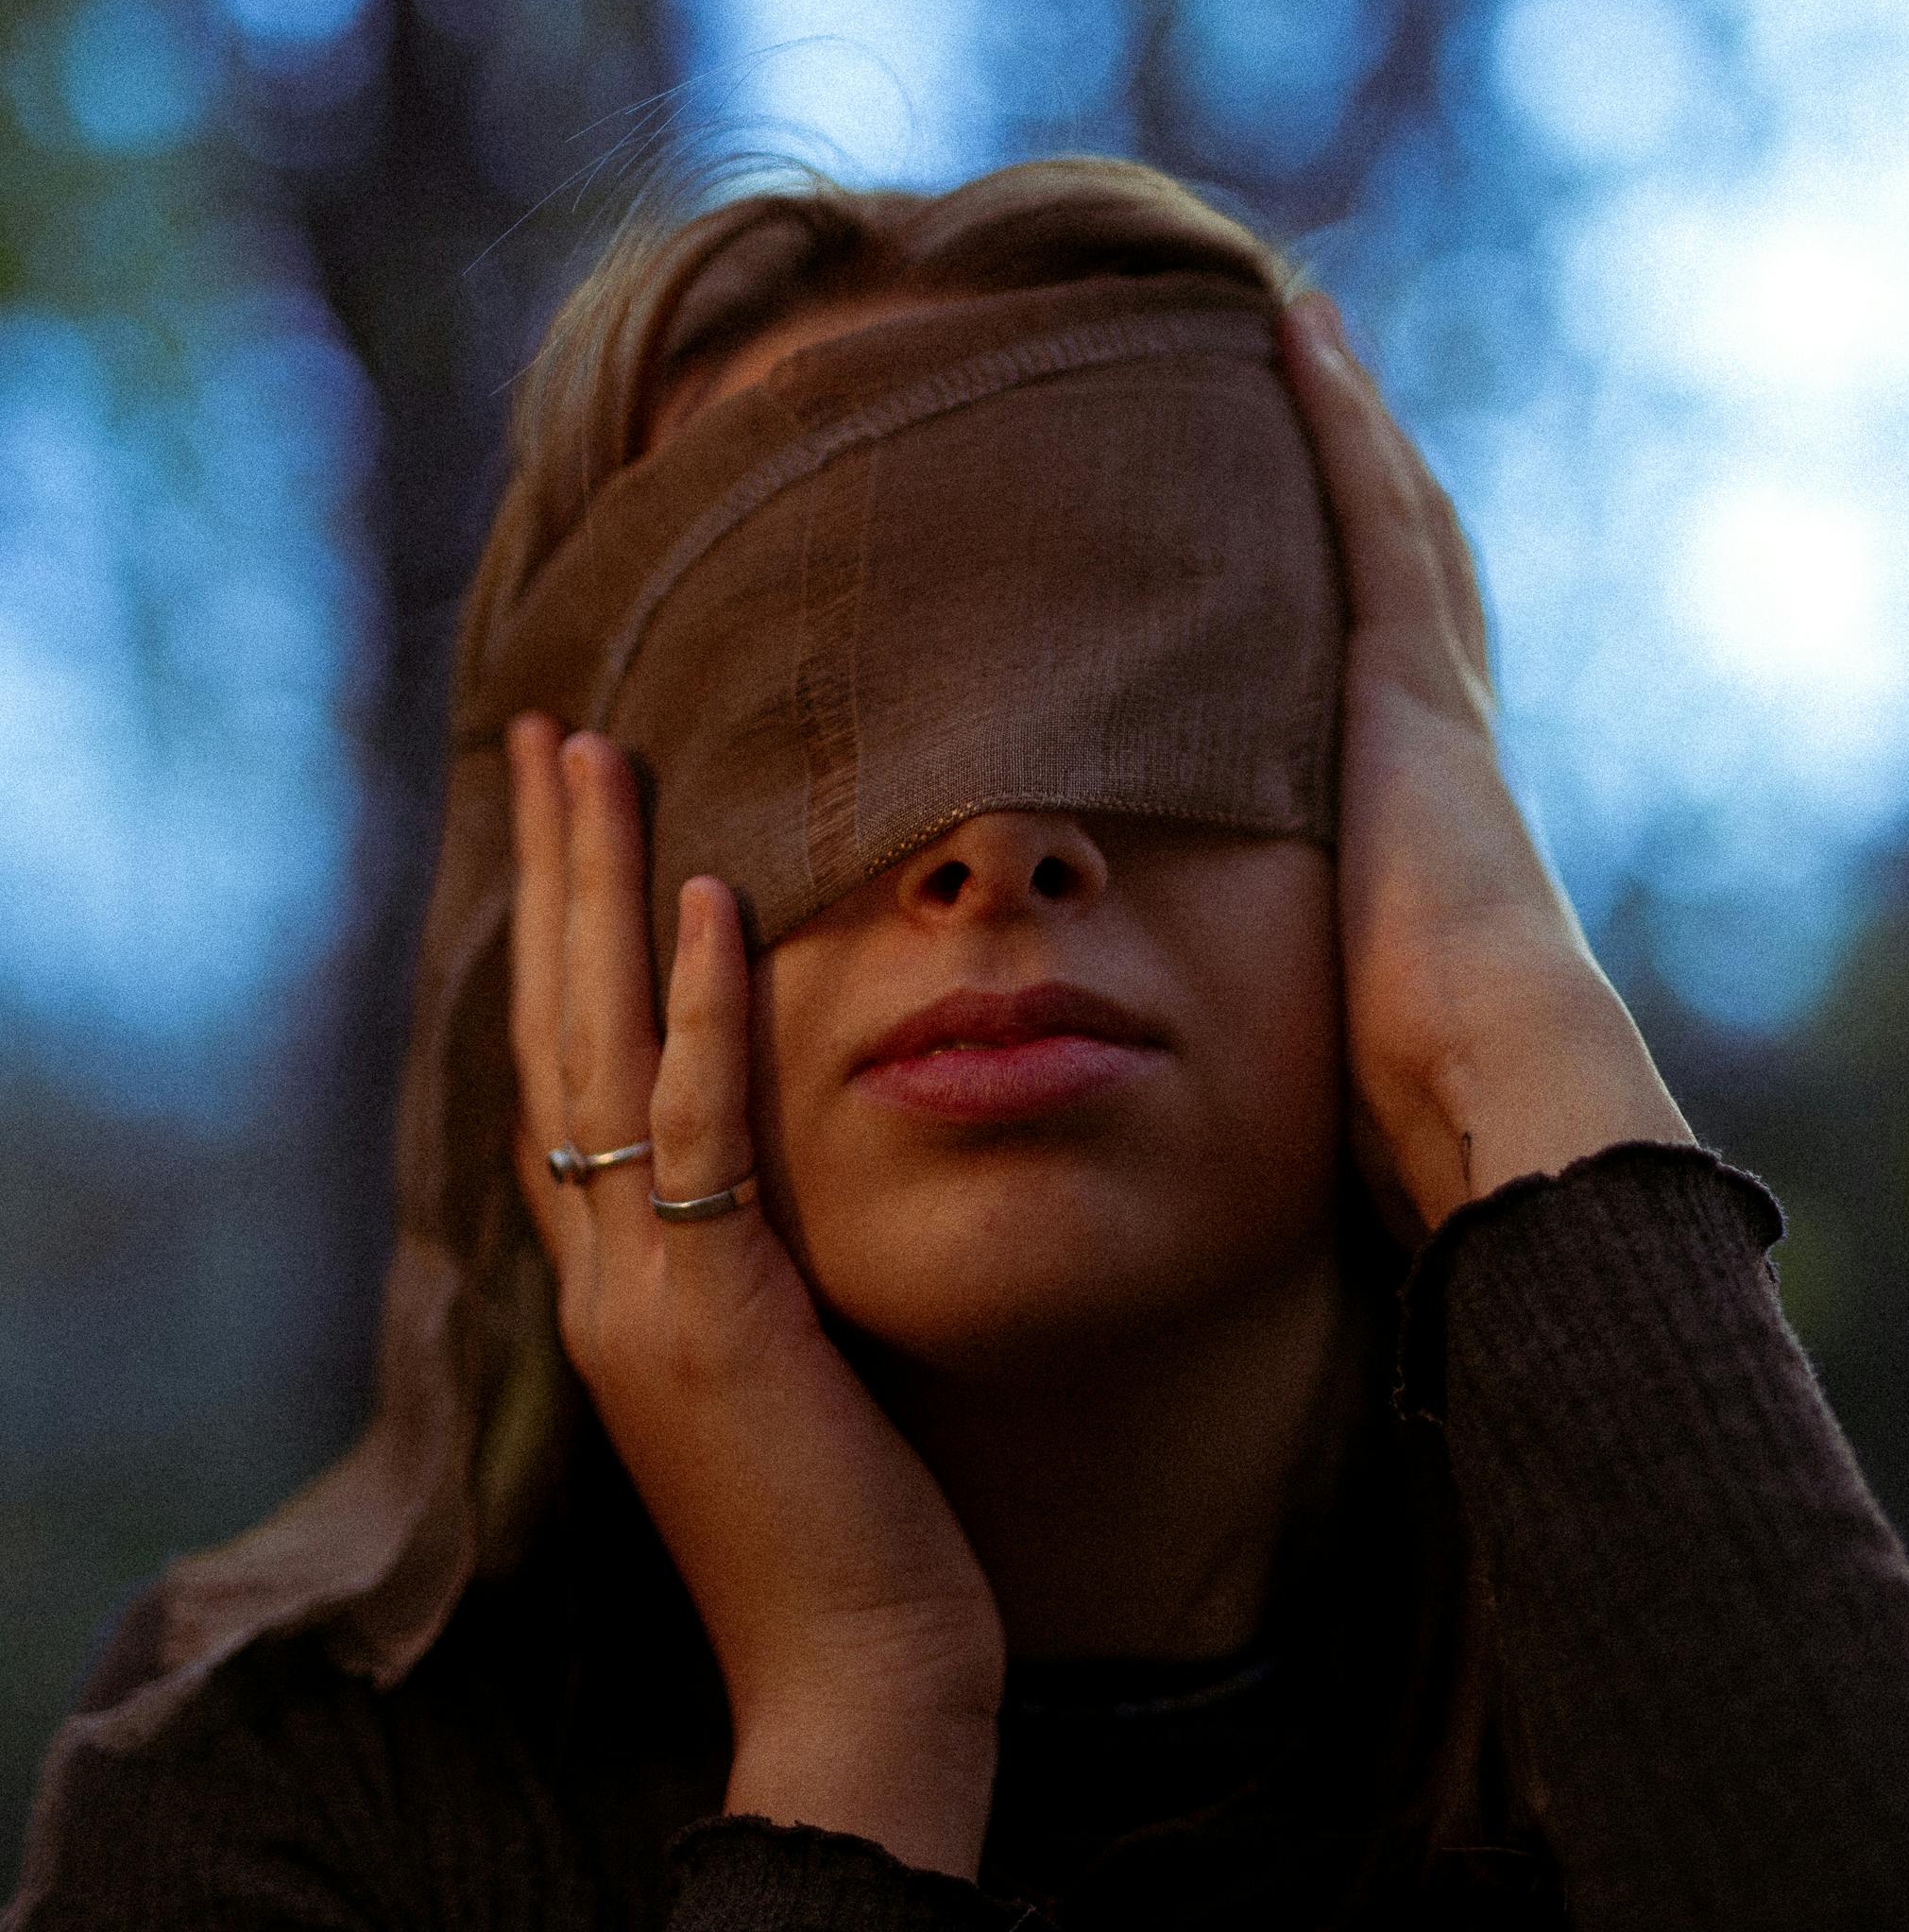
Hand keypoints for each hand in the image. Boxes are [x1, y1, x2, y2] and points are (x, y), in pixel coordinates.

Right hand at [506, 714, 1003, 1878]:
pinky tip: (702, 900)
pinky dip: (693, 1012)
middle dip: (551, 876)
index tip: (572, 823)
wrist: (857, 1675)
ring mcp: (641, 1295)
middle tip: (548, 735)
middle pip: (555, 1030)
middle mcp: (599, 1273)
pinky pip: (698, 1136)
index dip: (558, 943)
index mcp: (615, 1280)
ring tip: (596, 761)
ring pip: (597, 1054)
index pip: (568, 1074)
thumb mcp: (784, 1357)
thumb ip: (753, 1255)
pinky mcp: (713, 1319)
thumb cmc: (844, 1519)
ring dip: (596, 896)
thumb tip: (777, 1162)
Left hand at [1280, 297, 1689, 1237]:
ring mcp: (1426, 696)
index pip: (1393, 663)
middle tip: (1317, 377)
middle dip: (1368, 473)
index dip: (1371, 578)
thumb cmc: (1408, 1090)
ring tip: (1299, 326)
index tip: (1331, 512)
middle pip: (1407, 567)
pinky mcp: (1404, 680)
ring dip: (1351, 419)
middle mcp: (1437, 732)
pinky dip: (1340, 422)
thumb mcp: (1334, 1012)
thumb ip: (1301, 986)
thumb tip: (1233, 1054)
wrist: (1486, 1081)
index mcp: (1421, 808)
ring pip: (1392, 518)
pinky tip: (1296, 335)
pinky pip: (1367, 515)